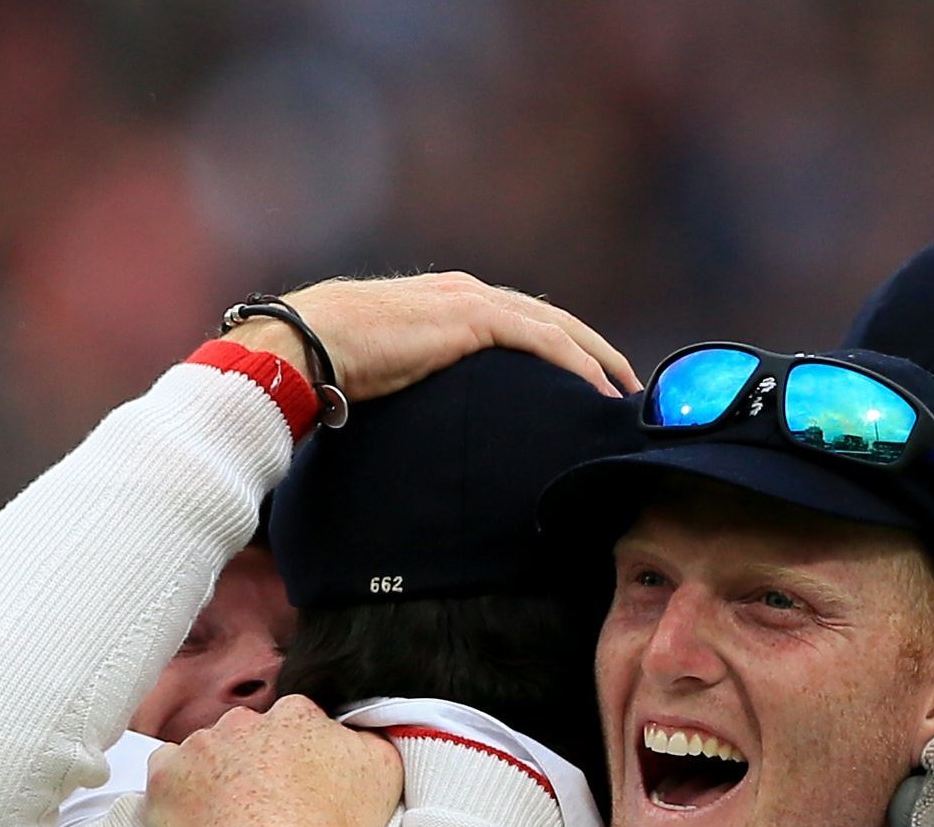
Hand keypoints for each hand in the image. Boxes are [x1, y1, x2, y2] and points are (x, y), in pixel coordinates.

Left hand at [143, 698, 401, 826]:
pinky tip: (196, 819)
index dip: (299, 758)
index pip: (295, 724)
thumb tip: (359, 736)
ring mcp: (199, 749)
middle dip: (256, 765)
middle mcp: (244, 724)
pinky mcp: (165, 781)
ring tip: (233, 824)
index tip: (302, 787)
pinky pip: (165, 775)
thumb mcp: (384, 771)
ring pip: (205, 755)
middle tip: (269, 810)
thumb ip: (370, 741)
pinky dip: (176, 792)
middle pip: (248, 737)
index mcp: (295, 718)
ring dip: (216, 779)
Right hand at [227, 273, 638, 402]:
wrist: (307, 344)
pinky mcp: (473, 319)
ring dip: (598, 359)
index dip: (559, 347)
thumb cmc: (328, 364)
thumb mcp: (384, 372)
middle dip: (594, 351)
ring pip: (557, 326)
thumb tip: (417, 426)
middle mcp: (465, 293)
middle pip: (550, 320)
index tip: (586, 380)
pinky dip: (578, 365)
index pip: (518, 322)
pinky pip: (544, 340)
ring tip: (626, 393)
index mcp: (445, 303)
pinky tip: (600, 391)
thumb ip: (412, 383)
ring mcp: (471, 301)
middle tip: (627, 386)